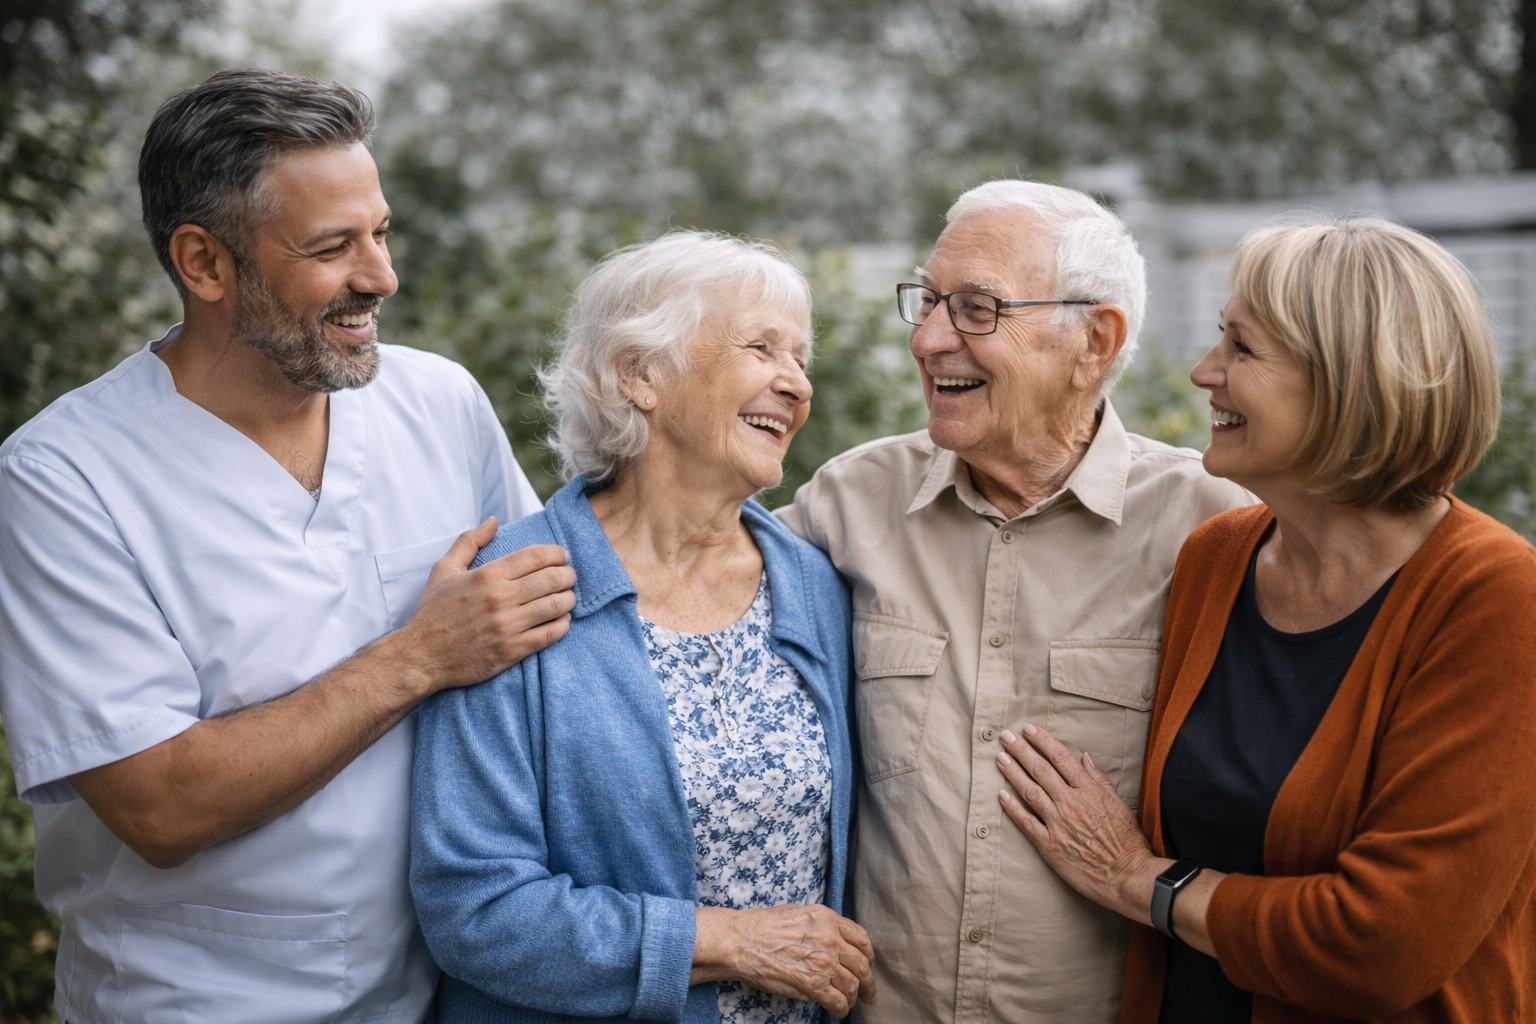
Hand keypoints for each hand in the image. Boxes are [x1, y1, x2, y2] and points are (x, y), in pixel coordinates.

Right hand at [380, 519, 576, 695]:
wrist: (421, 657)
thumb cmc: (432, 613)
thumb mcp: (444, 569)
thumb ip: (469, 541)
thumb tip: (493, 522)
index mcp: (487, 576)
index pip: (537, 556)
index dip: (557, 553)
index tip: (562, 557)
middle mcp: (500, 598)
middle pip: (553, 579)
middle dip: (568, 575)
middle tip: (569, 577)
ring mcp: (507, 626)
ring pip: (557, 606)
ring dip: (569, 599)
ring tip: (567, 598)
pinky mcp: (512, 651)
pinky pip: (550, 635)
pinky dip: (563, 625)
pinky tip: (561, 621)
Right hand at [691, 904, 876, 1017]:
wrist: (743, 941)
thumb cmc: (763, 926)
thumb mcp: (798, 912)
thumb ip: (820, 924)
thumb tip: (830, 937)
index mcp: (828, 919)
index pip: (861, 939)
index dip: (868, 955)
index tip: (867, 965)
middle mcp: (831, 940)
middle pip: (862, 965)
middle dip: (869, 983)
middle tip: (870, 994)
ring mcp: (823, 963)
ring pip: (852, 986)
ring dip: (853, 998)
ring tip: (848, 1004)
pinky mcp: (813, 984)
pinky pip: (837, 1001)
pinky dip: (841, 1009)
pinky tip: (837, 1011)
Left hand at [994, 724, 1161, 922]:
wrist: (1127, 876)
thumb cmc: (1127, 841)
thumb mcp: (1119, 804)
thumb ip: (1100, 780)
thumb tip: (1085, 758)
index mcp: (1089, 791)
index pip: (1061, 758)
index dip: (1043, 741)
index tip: (1029, 729)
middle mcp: (1071, 803)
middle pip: (1041, 770)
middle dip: (1021, 750)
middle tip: (1006, 736)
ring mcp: (1059, 824)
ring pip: (1030, 791)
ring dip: (1013, 773)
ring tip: (1000, 758)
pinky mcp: (1050, 846)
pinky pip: (1027, 822)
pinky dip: (1013, 807)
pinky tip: (1001, 794)